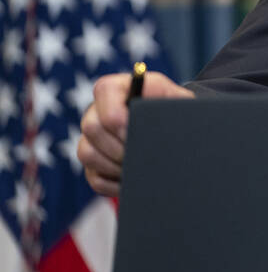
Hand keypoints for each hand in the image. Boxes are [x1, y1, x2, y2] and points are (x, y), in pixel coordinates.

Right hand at [78, 71, 194, 196]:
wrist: (172, 125)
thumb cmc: (174, 108)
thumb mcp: (177, 98)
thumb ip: (169, 101)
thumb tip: (157, 123)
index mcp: (117, 88)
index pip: (104, 91)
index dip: (117, 116)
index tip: (133, 131)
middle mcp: (97, 110)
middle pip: (92, 127)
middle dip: (118, 145)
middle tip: (140, 154)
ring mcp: (91, 137)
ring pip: (87, 153)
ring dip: (115, 165)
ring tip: (140, 167)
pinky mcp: (93, 162)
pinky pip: (94, 177)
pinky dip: (114, 183)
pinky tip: (133, 179)